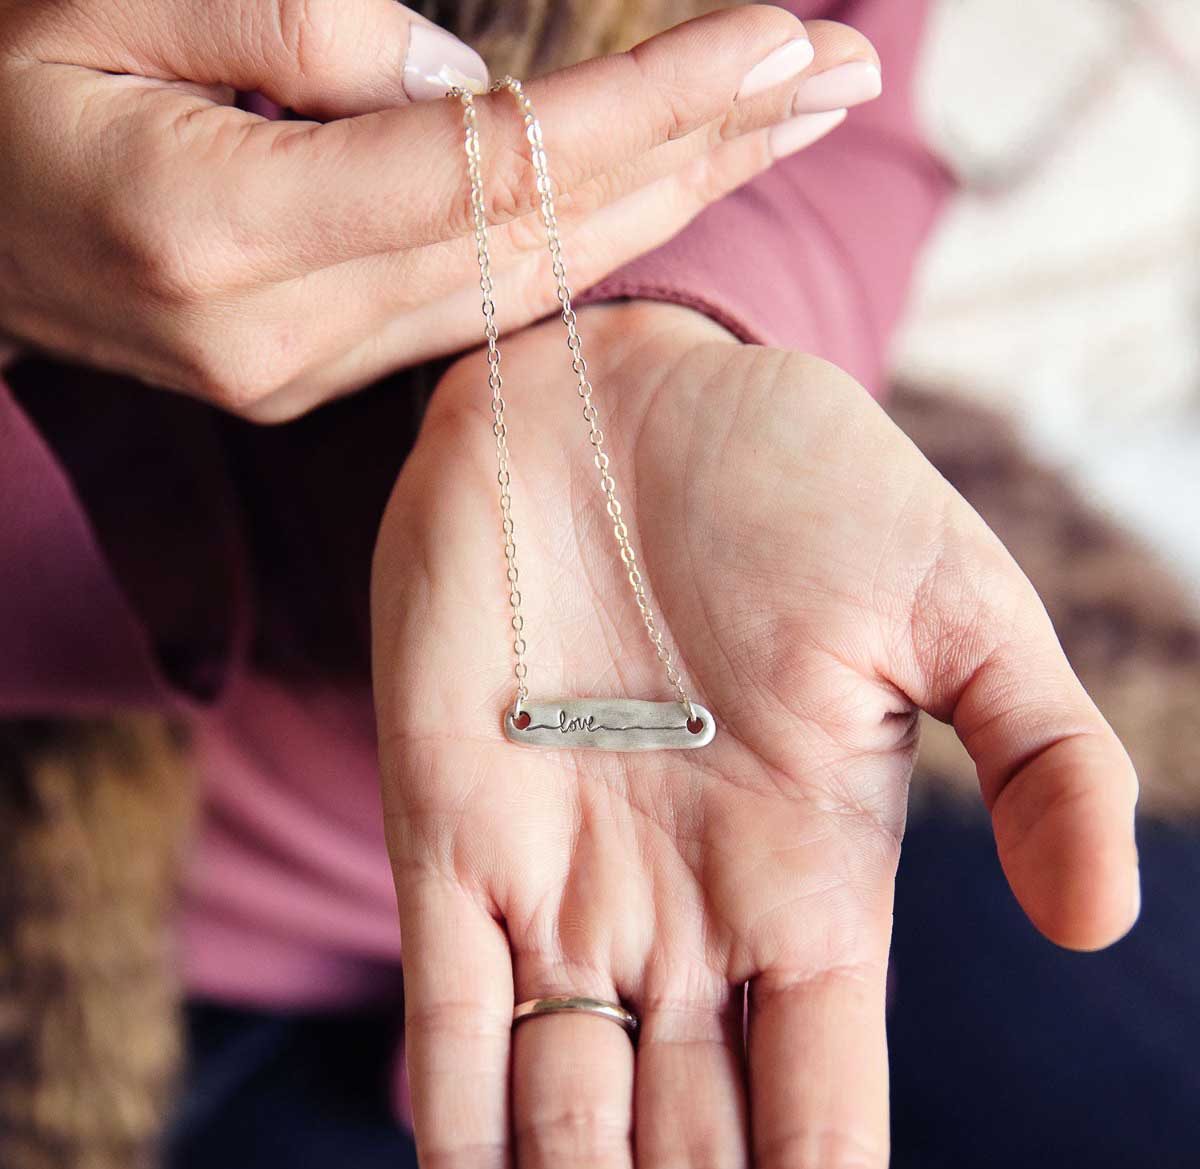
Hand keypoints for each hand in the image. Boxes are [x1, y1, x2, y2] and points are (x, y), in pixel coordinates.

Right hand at [0, 2, 876, 420]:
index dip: (649, 102)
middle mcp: (281, 333)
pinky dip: (584, 247)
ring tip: (785, 124)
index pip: (494, 166)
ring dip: (668, 201)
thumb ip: (293, 28)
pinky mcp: (312, 373)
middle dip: (704, 150)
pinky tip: (664, 197)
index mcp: (222, 233)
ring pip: (528, 285)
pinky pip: (480, 307)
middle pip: (542, 239)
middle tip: (838, 76)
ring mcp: (303, 370)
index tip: (780, 40)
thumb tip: (470, 82)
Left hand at [371, 301, 1138, 1168]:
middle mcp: (681, 915)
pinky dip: (454, 1137)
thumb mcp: (952, 599)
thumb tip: (1102, 920)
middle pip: (690, 1151)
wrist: (615, 396)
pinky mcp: (449, 829)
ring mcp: (560, 882)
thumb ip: (1039, 751)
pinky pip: (447, 1018)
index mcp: (809, 886)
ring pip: (565, 1115)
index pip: (824, 1120)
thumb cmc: (793, 478)